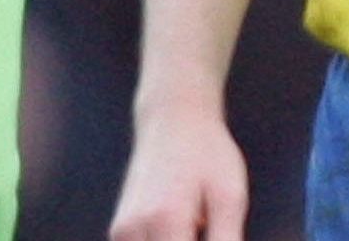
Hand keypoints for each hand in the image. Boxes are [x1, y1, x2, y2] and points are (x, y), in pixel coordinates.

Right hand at [109, 104, 249, 240]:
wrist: (172, 120)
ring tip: (197, 226)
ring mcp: (121, 233)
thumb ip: (226, 240)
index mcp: (165, 220)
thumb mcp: (229, 196)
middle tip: (205, 226)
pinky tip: (184, 230)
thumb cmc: (208, 154)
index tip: (214, 234)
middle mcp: (132, 231)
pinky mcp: (119, 233)